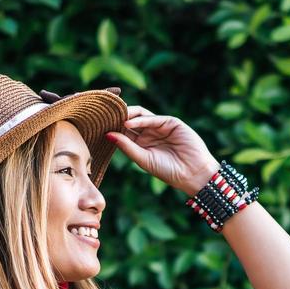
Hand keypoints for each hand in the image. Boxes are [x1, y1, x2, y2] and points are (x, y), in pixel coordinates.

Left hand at [105, 105, 220, 195]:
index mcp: (140, 143)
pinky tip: (130, 122)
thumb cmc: (168, 171)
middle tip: (103, 115)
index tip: (97, 125)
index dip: (112, 127)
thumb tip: (107, 134)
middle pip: (130, 120)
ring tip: (115, 116)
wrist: (192, 174)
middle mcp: (149, 132)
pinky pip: (154, 118)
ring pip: (140, 115)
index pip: (123, 130)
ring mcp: (160, 126)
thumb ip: (126, 146)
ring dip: (127, 115)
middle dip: (118, 117)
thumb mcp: (143, 159)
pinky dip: (141, 119)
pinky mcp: (171, 122)